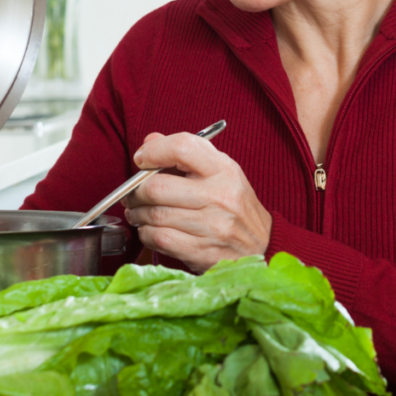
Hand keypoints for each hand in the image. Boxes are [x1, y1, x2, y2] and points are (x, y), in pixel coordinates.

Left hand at [122, 131, 272, 271]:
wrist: (263, 245)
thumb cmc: (235, 205)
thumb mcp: (220, 171)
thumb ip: (185, 153)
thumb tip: (149, 143)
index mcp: (223, 170)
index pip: (182, 147)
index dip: (154, 152)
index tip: (142, 160)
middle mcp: (219, 196)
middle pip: (157, 187)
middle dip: (136, 191)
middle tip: (133, 194)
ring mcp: (211, 226)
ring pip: (154, 215)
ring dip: (137, 214)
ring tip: (138, 212)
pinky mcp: (202, 251)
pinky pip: (159, 239)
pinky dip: (146, 234)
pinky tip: (150, 230)